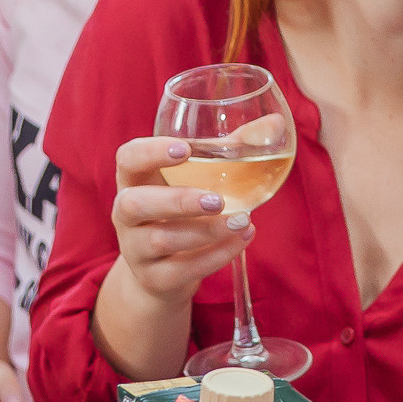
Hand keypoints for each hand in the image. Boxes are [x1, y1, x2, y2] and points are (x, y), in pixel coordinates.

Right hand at [110, 136, 251, 307]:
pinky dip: (217, 255)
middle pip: (135, 204)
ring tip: (243, 220)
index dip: (150, 152)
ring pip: (161, 240)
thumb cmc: (184, 213)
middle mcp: (126, 214)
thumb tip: (276, 123)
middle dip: (178, 200)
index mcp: (135, 180)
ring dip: (206, 231)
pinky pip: (183, 269)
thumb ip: (230, 150)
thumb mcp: (199, 180)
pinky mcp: (155, 278)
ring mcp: (136, 249)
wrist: (164, 273)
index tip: (185, 149)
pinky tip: (243, 239)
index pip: (128, 159)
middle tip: (217, 199)